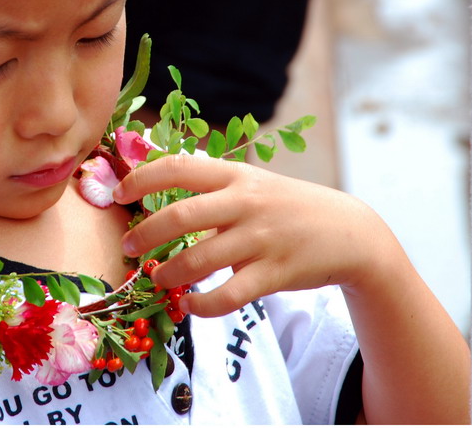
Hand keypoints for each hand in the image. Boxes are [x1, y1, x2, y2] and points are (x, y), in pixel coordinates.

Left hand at [113, 154, 395, 317]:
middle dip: (146, 233)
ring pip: (199, 260)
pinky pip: (228, 295)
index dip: (142, 178)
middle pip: (180, 215)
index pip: (179, 167)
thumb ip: (212, 185)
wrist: (351, 231)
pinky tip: (190, 304)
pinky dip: (201, 304)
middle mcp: (246, 202)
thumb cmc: (289, 206)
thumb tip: (156, 182)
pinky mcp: (274, 273)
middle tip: (128, 246)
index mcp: (236, 175)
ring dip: (169, 273)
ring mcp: (261, 238)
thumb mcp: (253, 182)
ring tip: (159, 278)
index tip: (120, 194)